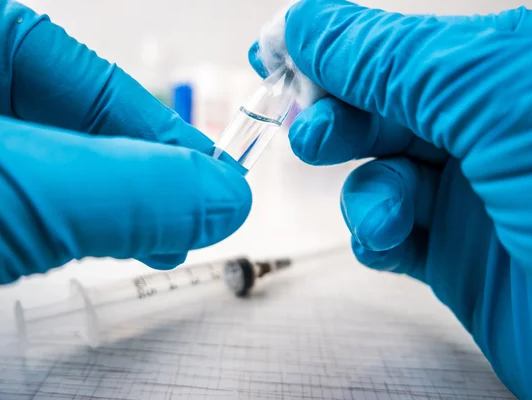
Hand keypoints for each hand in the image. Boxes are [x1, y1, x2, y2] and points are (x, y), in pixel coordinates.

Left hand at [0, 0, 250, 319]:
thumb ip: (123, 190)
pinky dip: (46, 225)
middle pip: (63, 117)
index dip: (161, 135)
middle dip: (130, 175)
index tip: (212, 181)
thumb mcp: (4, 194)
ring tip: (144, 239)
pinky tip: (72, 242)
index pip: (85, 76)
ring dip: (94, 205)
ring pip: (35, 162)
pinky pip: (1, 198)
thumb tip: (219, 197)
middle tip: (184, 218)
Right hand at [249, 1, 531, 396]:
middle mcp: (491, 129)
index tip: (276, 51)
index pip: (400, 43)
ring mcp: (472, 196)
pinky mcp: (457, 255)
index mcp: (508, 69)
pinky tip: (384, 241)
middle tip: (309, 131)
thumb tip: (309, 24)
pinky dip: (371, 237)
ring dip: (364, 191)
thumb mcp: (492, 100)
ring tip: (381, 214)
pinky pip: (387, 235)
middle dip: (338, 118)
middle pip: (382, 107)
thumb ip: (391, 59)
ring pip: (379, 173)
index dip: (332, 43)